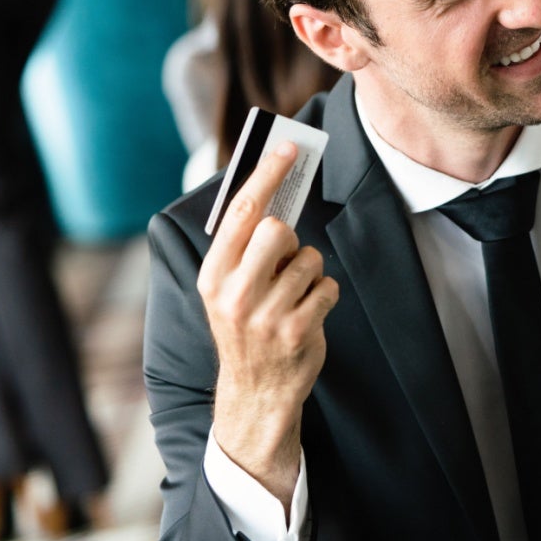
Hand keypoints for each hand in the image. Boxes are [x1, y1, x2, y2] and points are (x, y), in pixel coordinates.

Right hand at [198, 142, 339, 505]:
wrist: (255, 392)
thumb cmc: (245, 329)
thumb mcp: (226, 290)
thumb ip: (241, 248)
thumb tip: (272, 192)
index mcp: (212, 278)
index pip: (240, 213)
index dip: (266, 174)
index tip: (287, 149)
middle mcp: (234, 295)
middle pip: (277, 230)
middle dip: (288, 239)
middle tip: (283, 260)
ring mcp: (266, 316)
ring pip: (308, 259)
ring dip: (309, 272)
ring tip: (293, 295)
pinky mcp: (298, 331)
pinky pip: (327, 287)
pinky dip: (324, 295)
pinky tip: (308, 313)